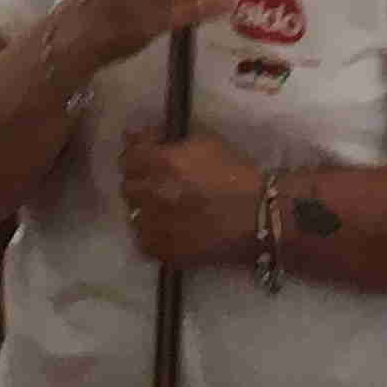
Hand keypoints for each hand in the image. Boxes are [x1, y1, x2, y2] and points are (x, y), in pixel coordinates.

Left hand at [117, 128, 260, 266]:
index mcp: (164, 162)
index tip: (149, 155)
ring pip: (133, 213)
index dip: (138, 153)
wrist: (260, 218)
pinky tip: (170, 227)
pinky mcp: (162, 251)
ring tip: (165, 207)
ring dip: (145, 206)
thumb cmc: (237, 175)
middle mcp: (153, 193)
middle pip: (127, 185)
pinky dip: (151, 231)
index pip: (128, 155)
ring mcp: (155, 225)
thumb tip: (137, 135)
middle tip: (159, 181)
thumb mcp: (205, 142)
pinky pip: (142, 238)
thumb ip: (168, 138)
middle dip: (140, 179)